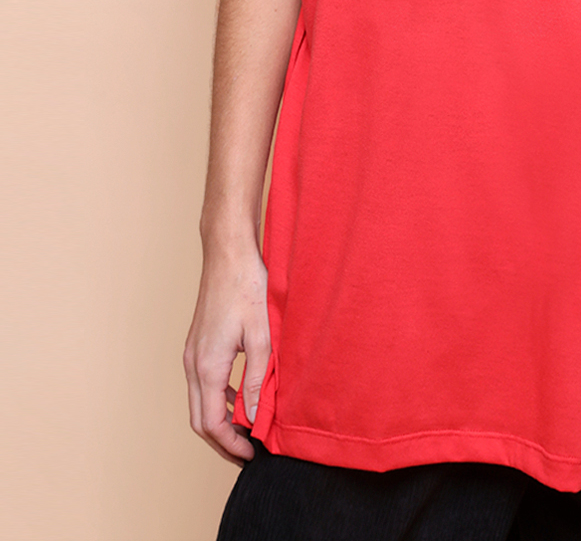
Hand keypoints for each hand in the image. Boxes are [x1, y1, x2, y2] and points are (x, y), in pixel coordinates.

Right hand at [183, 243, 270, 464]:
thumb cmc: (246, 287)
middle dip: (222, 441)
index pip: (212, 423)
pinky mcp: (197, 344)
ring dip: (220, 420)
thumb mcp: (260, 336)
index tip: (252, 454)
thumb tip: (255, 417)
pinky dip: (218, 399)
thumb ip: (257, 379)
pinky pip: (203, 383)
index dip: (231, 444)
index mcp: (207, 365)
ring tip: (247, 429)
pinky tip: (240, 397)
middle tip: (248, 452)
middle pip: (200, 420)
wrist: (228, 253)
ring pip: (199, 402)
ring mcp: (192, 353)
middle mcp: (193, 363)